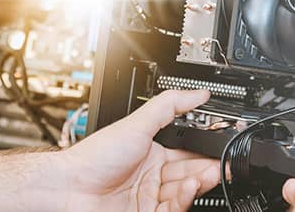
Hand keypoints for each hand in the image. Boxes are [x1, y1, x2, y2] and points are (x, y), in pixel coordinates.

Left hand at [56, 90, 219, 211]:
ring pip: (184, 192)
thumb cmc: (94, 157)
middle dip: (209, 168)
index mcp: (151, 153)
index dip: (206, 150)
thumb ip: (169, 106)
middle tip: (224, 163)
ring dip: (199, 182)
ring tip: (209, 173)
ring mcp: (148, 198)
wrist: (70, 188)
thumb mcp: (137, 123)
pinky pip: (174, 208)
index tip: (222, 146)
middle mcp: (151, 176)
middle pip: (190, 173)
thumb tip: (198, 93)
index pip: (187, 152)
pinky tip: (190, 187)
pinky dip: (185, 198)